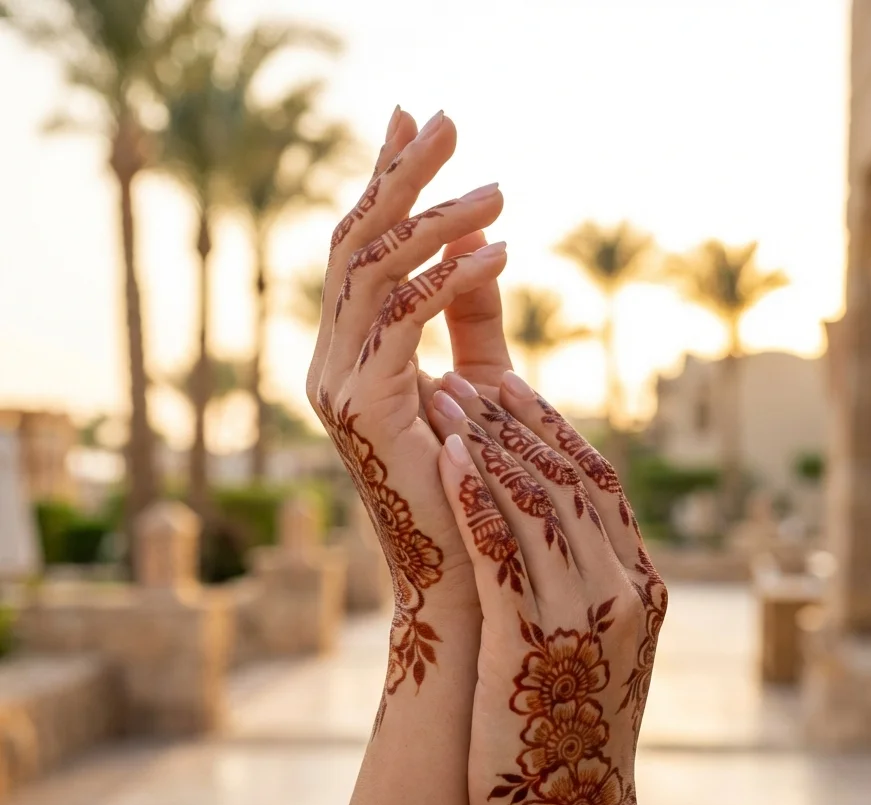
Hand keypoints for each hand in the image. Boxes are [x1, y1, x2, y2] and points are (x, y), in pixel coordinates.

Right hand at [307, 107, 506, 726]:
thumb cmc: (476, 485)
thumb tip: (485, 239)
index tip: (413, 121)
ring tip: (496, 187)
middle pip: (354, 243)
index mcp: (350, 354)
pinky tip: (500, 250)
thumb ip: (472, 313)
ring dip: (434, 219)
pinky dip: (449, 279)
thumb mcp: (477, 381)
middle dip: (399, 175)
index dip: (384, 180)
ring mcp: (336, 386)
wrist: (467, 581)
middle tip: (446, 117)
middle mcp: (329, 363)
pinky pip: (401, 319)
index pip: (360, 248)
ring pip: (372, 272)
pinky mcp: (363, 408)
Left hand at [426, 372, 709, 804]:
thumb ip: (584, 588)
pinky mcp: (536, 641)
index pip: (596, 484)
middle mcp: (624, 588)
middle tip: (465, 377)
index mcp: (640, 586)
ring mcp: (586, 614)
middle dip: (513, 421)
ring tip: (445, 397)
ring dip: (489, 442)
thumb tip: (550, 535)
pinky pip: (506, 552)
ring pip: (538, 503)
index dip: (552, 429)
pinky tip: (450, 456)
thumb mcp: (590, 650)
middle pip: (568, 479)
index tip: (511, 390)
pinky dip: (480, 497)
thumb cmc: (567, 738)